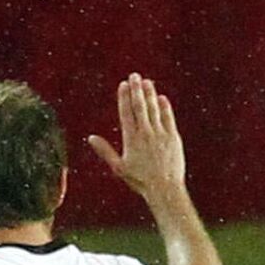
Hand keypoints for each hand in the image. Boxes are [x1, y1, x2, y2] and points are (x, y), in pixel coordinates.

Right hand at [88, 73, 185, 206]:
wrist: (165, 188)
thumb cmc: (140, 181)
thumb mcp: (119, 167)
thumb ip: (105, 151)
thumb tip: (91, 138)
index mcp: (131, 139)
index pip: (126, 112)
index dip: (124, 97)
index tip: (123, 85)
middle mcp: (145, 133)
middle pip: (140, 106)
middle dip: (136, 89)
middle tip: (134, 75)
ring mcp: (160, 134)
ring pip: (154, 109)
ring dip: (150, 94)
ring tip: (147, 82)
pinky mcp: (173, 137)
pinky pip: (168, 118)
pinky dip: (165, 107)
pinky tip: (162, 98)